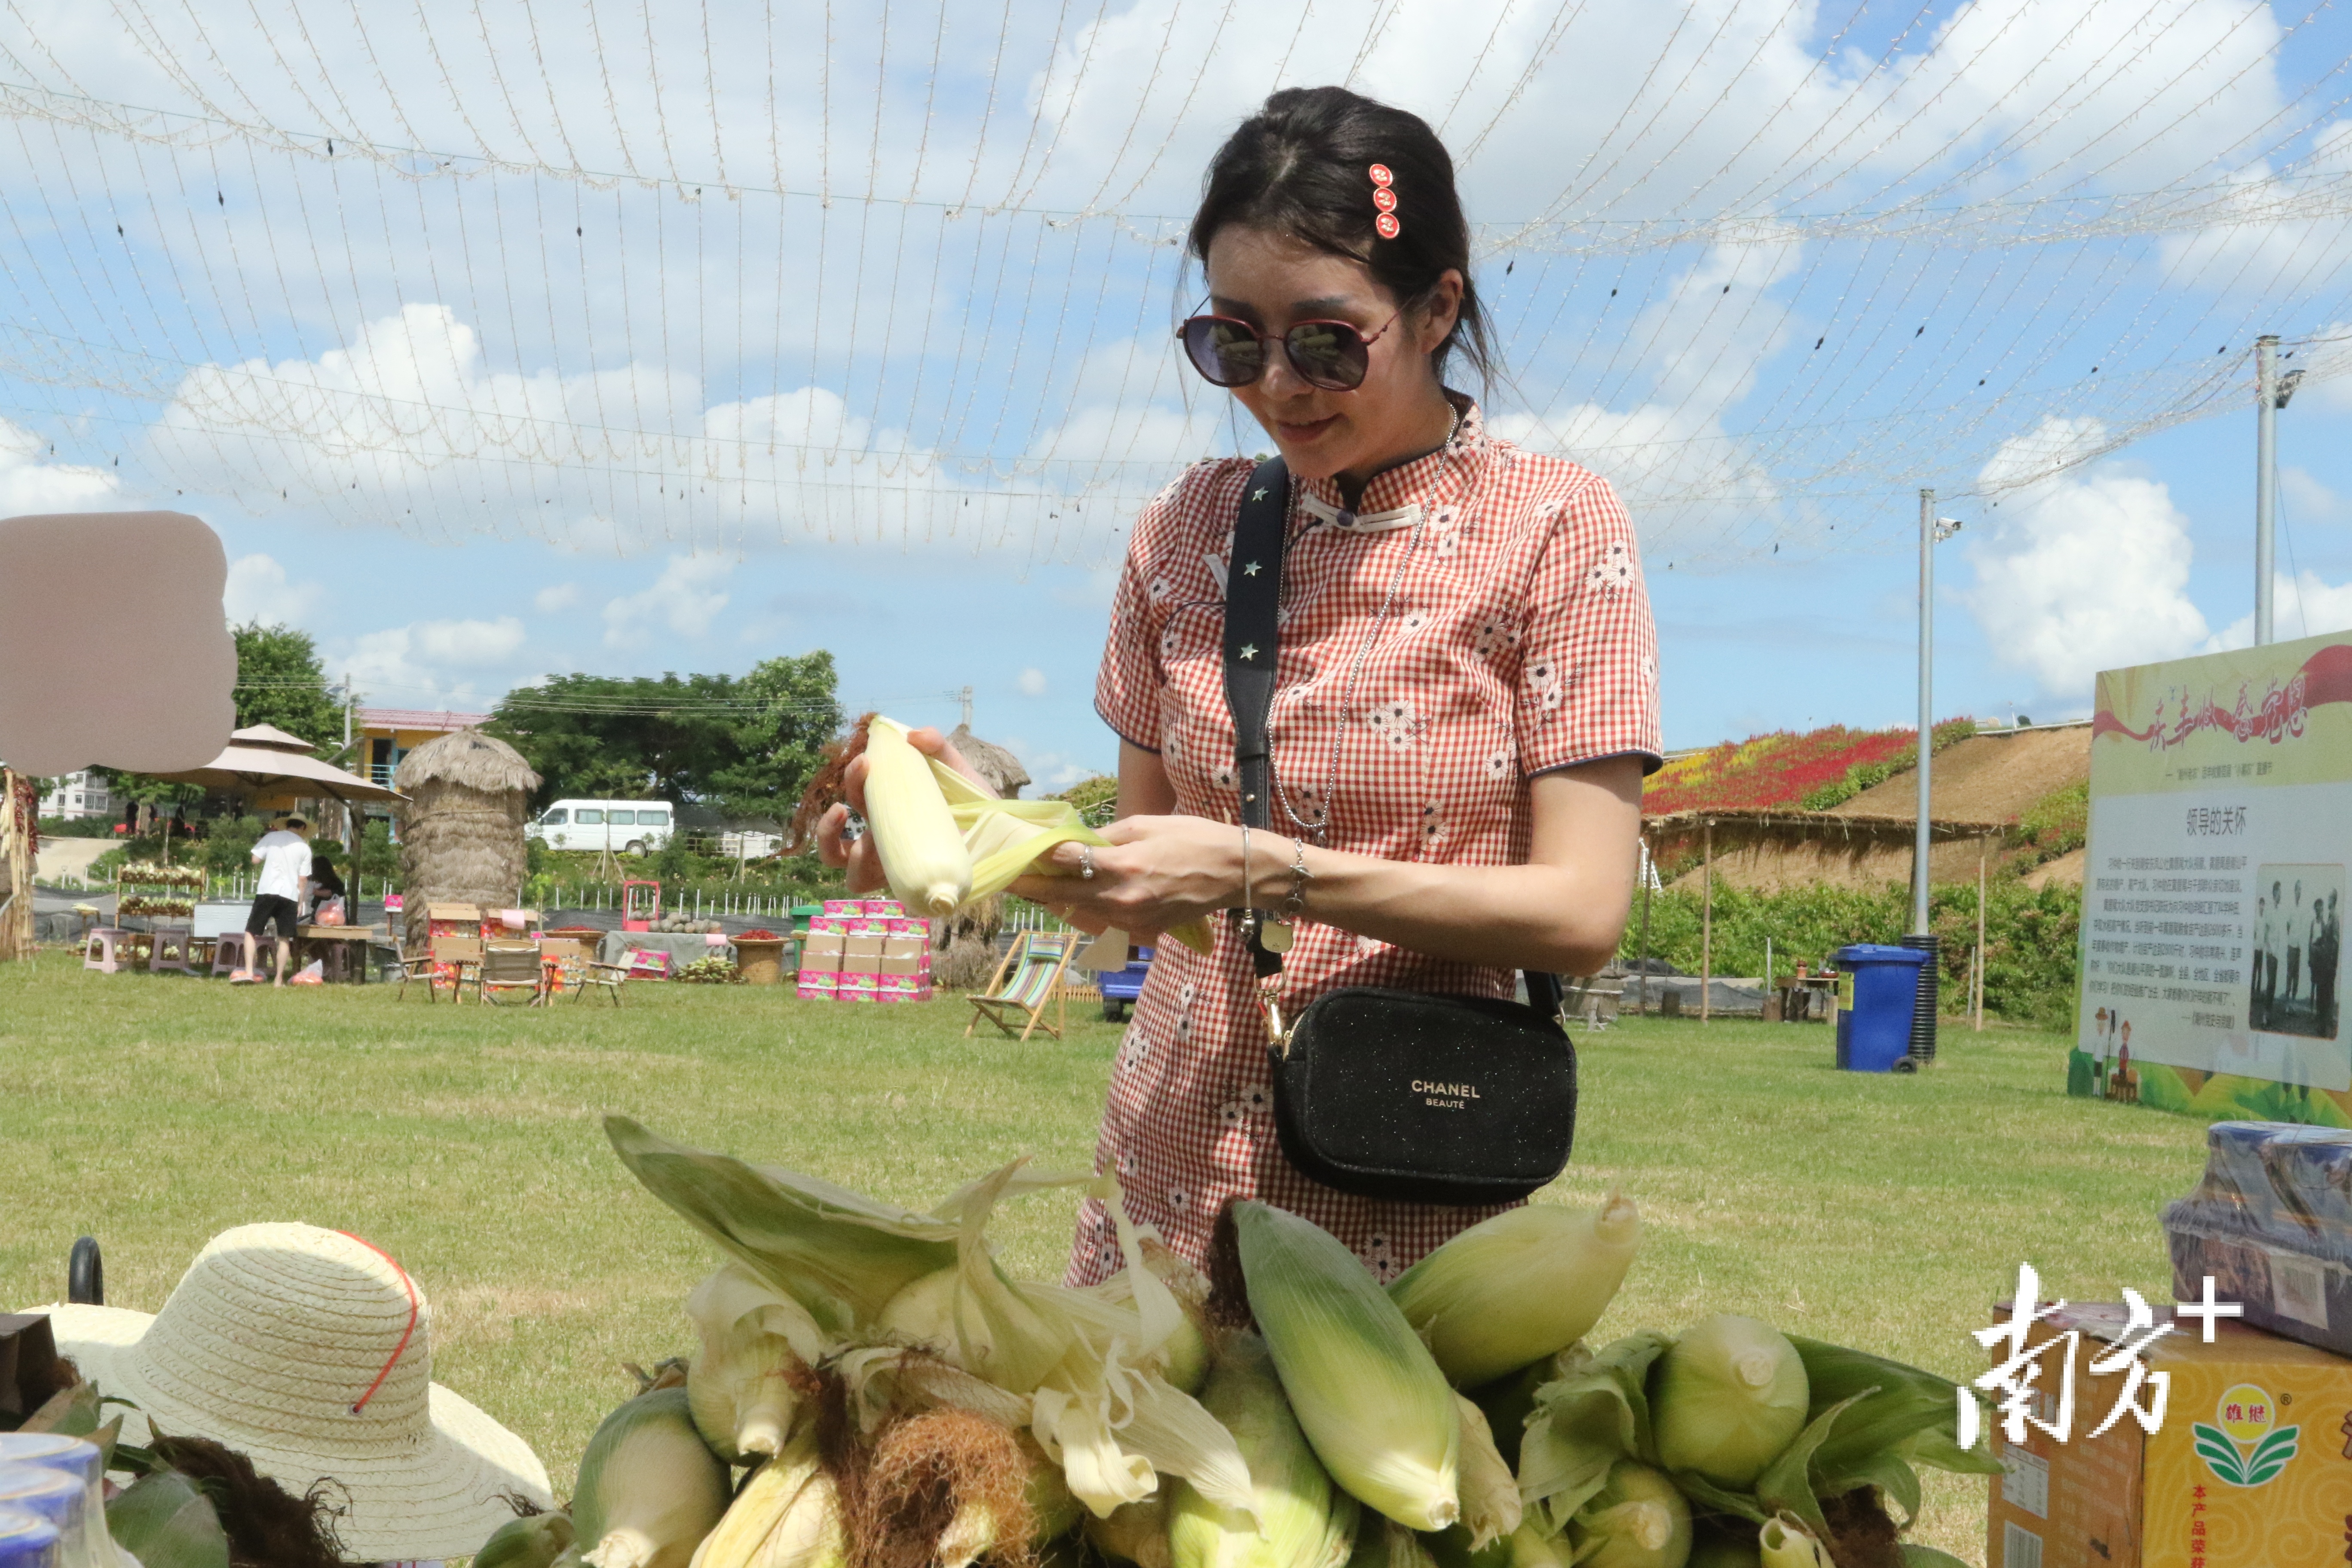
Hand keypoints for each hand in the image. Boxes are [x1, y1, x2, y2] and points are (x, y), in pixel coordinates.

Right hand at [814, 726, 994, 893]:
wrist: (1007, 839)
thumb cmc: (979, 807)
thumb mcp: (958, 772)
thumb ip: (939, 749)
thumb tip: (914, 735)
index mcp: (891, 815)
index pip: (859, 799)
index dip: (854, 779)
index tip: (865, 761)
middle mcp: (886, 843)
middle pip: (837, 843)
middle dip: (828, 826)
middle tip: (844, 806)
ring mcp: (895, 867)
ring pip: (847, 870)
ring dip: (836, 850)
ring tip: (855, 843)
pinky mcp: (909, 885)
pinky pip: (874, 886)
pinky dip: (864, 872)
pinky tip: (872, 858)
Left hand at [1007, 814, 1259, 945]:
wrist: (1233, 873)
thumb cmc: (1192, 838)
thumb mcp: (1145, 824)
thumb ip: (1105, 837)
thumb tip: (1073, 841)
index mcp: (1122, 866)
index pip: (1065, 863)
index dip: (1037, 859)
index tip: (1016, 854)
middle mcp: (1122, 898)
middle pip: (1063, 896)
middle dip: (1034, 888)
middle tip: (1010, 880)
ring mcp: (1132, 919)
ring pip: (1081, 912)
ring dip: (1058, 900)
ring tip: (1037, 888)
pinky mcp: (1143, 930)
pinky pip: (1104, 921)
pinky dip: (1087, 911)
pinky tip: (1077, 900)